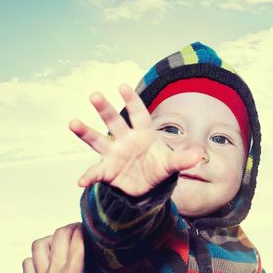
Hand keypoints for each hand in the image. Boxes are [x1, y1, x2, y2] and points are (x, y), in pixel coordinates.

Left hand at [22, 223, 134, 272]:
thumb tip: (134, 260)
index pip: (76, 239)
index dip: (85, 228)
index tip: (94, 229)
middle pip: (57, 236)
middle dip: (70, 229)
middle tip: (82, 232)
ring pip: (38, 247)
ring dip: (52, 240)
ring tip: (65, 243)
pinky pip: (27, 265)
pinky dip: (37, 258)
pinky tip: (50, 262)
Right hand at [69, 83, 202, 195]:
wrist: (147, 186)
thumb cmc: (159, 168)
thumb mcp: (172, 165)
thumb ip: (183, 159)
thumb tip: (200, 156)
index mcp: (143, 134)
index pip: (138, 114)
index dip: (132, 100)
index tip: (122, 85)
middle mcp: (126, 140)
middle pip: (114, 121)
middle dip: (105, 109)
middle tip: (94, 95)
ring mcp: (114, 154)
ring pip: (98, 140)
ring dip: (86, 132)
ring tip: (73, 122)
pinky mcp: (107, 170)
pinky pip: (96, 172)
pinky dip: (89, 176)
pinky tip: (81, 181)